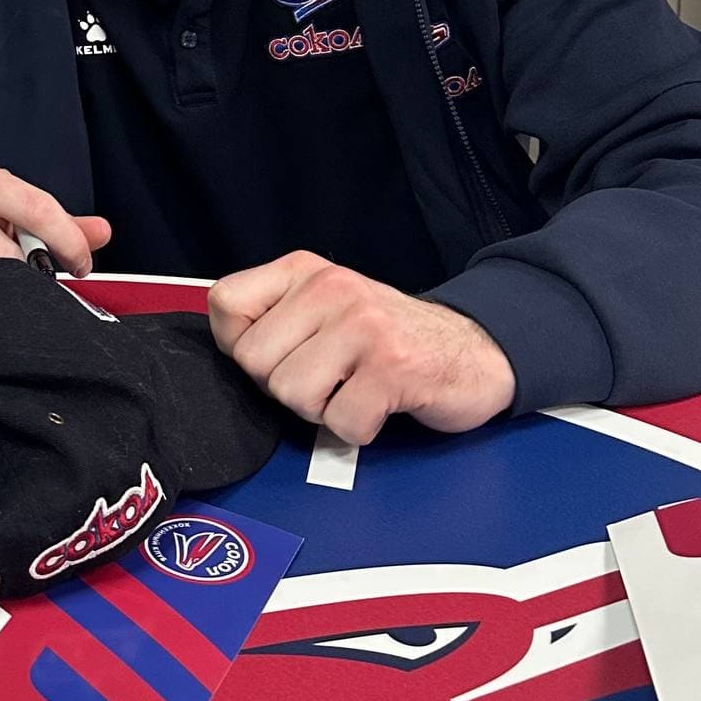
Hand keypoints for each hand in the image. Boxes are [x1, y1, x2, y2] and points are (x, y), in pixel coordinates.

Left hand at [207, 251, 515, 443]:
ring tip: (353, 390)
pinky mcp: (393, 367)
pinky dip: (358, 429)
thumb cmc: (389, 339)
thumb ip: (276, 319)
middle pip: (254, 362)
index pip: (225, 303)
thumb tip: (229, 349)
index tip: (276, 355)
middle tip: (326, 380)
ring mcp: (364, 326)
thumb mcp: (325, 309)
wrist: (476, 350)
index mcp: (305, 271)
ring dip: (322, 411)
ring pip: (291, 394)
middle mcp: (332, 288)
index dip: (237, 345)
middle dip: (284, 388)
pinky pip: (341, 423)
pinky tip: (379, 405)